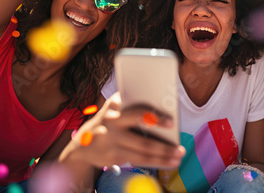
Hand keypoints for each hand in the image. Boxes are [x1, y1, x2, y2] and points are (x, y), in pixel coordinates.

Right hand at [61, 92, 184, 168]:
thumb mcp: (116, 108)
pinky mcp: (113, 155)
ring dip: (163, 153)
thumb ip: (133, 103)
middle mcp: (112, 121)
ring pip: (142, 148)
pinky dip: (157, 161)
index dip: (154, 115)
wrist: (83, 143)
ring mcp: (111, 140)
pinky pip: (139, 159)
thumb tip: (161, 102)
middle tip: (179, 142)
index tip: (171, 121)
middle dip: (161, 138)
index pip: (137, 110)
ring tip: (179, 154)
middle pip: (140, 130)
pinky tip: (170, 162)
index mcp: (115, 105)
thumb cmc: (110, 121)